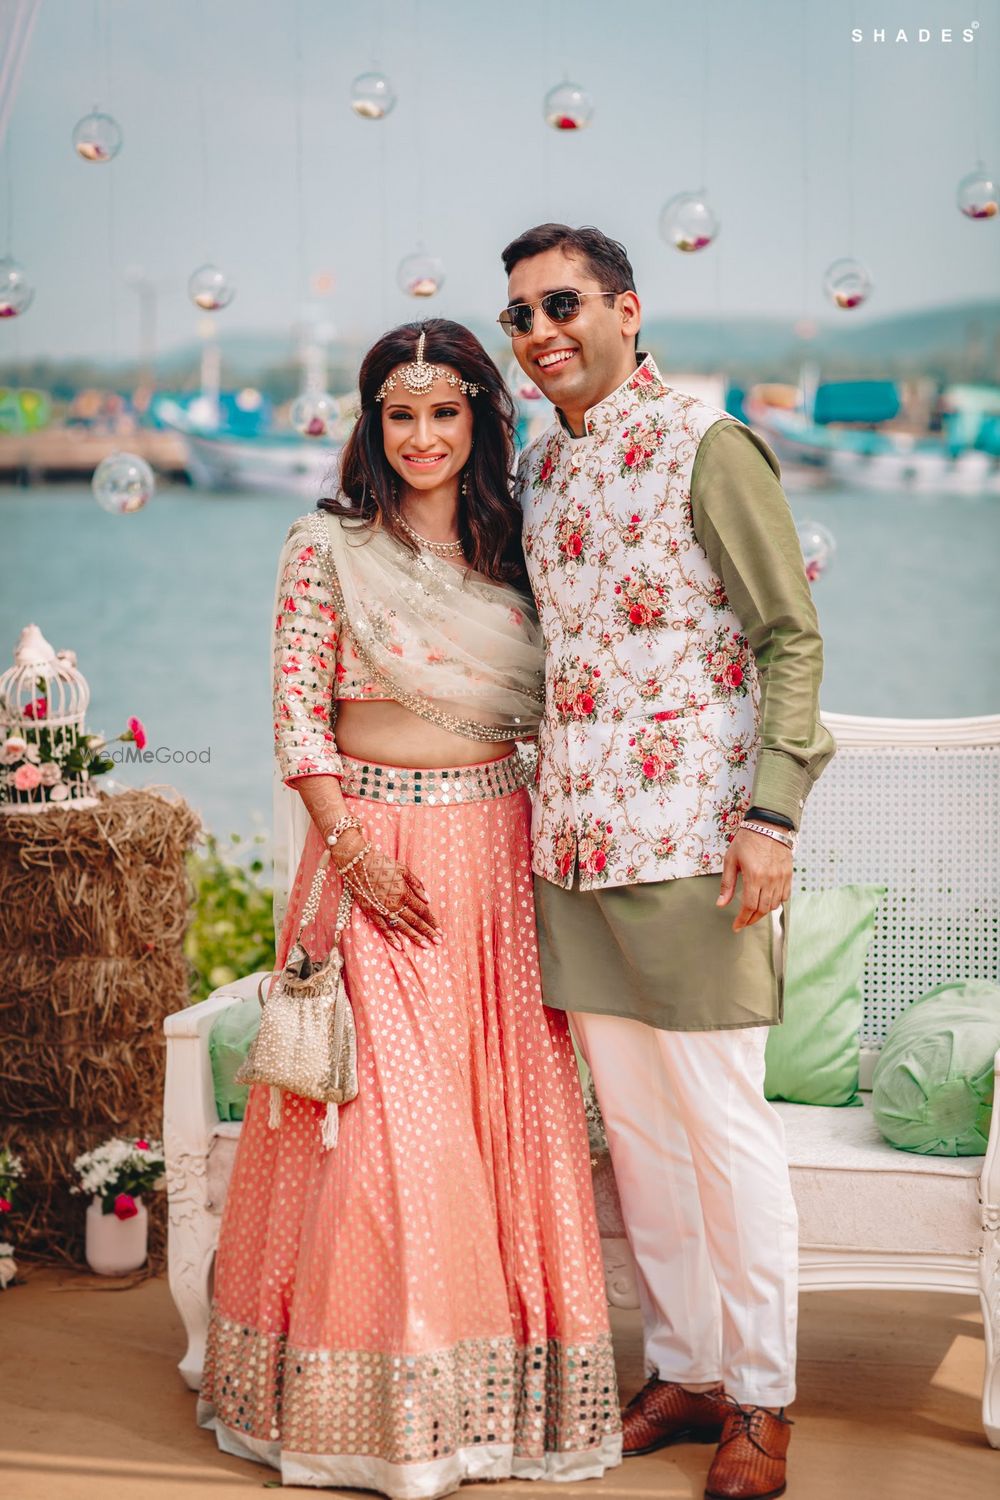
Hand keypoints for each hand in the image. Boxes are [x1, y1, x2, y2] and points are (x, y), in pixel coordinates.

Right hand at [331, 831, 440, 950]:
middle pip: (415, 921)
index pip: (422, 911)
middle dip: (428, 932)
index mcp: (404, 893)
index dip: (432, 921)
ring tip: (426, 946)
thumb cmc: (382, 864)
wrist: (358, 863)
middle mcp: (395, 904)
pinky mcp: (371, 912)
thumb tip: (428, 899)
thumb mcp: (404, 869)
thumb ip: (417, 885)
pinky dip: (391, 938)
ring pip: (402, 927)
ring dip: (415, 937)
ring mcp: (383, 910)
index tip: (440, 930)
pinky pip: (383, 928)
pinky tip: (400, 947)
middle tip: (438, 942)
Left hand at [716, 828, 791, 932]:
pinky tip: (768, 901)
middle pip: (762, 909)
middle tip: (743, 922)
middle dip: (751, 919)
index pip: (749, 906)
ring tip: (753, 912)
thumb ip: (727, 884)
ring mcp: (781, 877)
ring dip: (763, 911)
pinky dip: (777, 902)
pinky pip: (785, 895)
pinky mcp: (788, 874)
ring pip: (774, 904)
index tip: (737, 926)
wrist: (768, 824)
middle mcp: (770, 879)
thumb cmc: (747, 840)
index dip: (742, 919)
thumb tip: (721, 903)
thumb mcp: (731, 860)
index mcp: (754, 876)